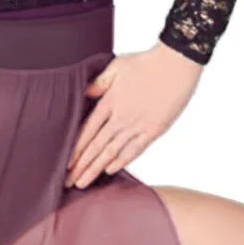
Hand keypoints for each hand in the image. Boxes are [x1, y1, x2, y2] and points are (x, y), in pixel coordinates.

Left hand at [65, 41, 203, 188]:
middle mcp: (120, 118)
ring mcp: (137, 126)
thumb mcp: (118, 66)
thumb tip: (84, 93)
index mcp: (109, 102)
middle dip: (81, 167)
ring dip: (96, 169)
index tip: (65, 164)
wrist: (178, 63)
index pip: (87, 131)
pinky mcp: (153, 130)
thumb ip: (100, 82)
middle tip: (69, 183)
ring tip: (83, 183)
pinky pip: (134, 150)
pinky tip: (110, 171)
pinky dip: (121, 161)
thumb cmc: (147, 61)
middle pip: (96, 147)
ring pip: (111, 152)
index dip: (75, 150)